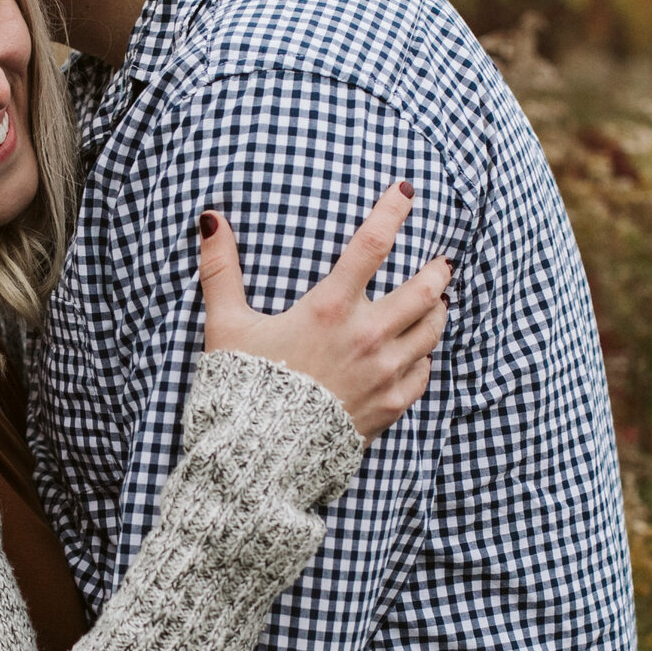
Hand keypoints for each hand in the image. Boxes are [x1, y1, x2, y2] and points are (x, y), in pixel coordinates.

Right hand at [198, 181, 451, 439]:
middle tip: (440, 261)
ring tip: (436, 300)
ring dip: (437, 309)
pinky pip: (424, 372)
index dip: (393, 210)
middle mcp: (367, 336)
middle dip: (437, 269)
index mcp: (329, 308)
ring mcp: (384, 373)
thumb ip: (221, 270)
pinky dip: (424, 356)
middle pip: (424, 288)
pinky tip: (417, 351)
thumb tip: (211, 219)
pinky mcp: (391, 405)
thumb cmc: (242, 387)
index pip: (373, 244)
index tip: (407, 192)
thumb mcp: (226, 326)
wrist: (261, 458)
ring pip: (432, 329)